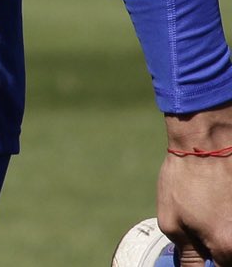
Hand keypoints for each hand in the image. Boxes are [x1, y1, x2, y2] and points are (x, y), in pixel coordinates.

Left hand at [160, 105, 231, 264]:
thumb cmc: (186, 178)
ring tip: (213, 213)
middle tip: (203, 234)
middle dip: (219, 252)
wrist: (207, 142)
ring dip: (225, 236)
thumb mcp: (172, 220)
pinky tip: (222, 205)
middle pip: (230, 257)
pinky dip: (229, 220)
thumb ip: (187, 254)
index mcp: (226, 247)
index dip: (207, 264)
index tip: (201, 254)